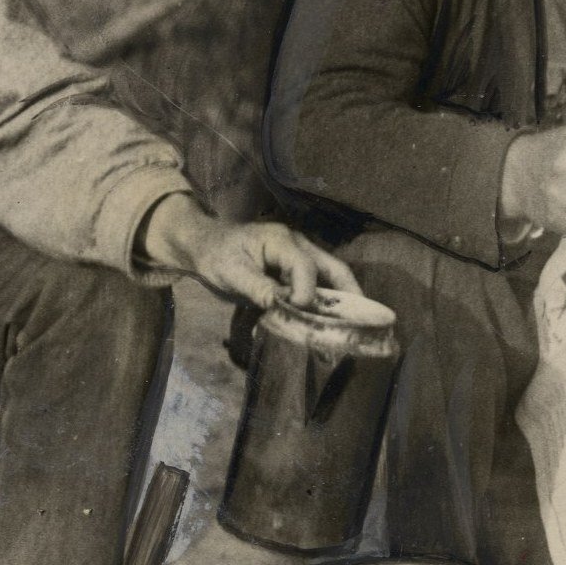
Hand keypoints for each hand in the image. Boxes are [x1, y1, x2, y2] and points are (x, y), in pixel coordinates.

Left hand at [137, 193, 363, 309]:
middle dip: (349, 291)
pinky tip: (329, 320)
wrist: (203, 247)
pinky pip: (316, 283)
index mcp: (280, 241)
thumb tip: (284, 305)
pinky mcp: (293, 269)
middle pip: (332, 267)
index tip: (300, 311)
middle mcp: (296, 245)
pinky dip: (325, 300)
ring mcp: (298, 256)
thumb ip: (258, 289)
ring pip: (329, 275)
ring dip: (340, 298)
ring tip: (352, 323)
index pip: (304, 266)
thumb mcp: (231, 274)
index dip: (307, 291)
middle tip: (362, 318)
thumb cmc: (215, 256)